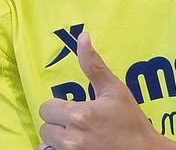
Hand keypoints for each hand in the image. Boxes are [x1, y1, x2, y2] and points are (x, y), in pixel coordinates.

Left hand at [37, 32, 168, 149]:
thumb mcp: (114, 88)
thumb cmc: (130, 119)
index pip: (47, 108)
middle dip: (58, 121)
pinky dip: (63, 149)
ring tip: (78, 132)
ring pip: (48, 143)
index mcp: (79, 114)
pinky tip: (80, 144)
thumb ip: (93, 64)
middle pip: (45, 127)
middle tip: (76, 119)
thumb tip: (82, 36)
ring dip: (59, 137)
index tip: (72, 105)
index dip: (59, 105)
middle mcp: (72, 138)